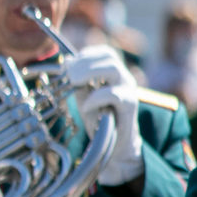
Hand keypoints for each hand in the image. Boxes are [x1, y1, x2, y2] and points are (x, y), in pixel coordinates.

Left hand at [64, 45, 142, 185]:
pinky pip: (114, 94)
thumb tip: (66, 63)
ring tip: (74, 83)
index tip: (68, 66)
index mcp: (114, 74)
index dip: (85, 55)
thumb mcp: (84, 94)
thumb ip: (78, 80)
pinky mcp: (130, 106)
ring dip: (89, 72)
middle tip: (68, 75)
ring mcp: (129, 91)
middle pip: (109, 57)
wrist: (114, 144)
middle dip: (84, 62)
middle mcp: (124, 79)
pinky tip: (86, 106)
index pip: (105, 53)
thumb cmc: (98, 117)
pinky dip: (96, 97)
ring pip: (114, 69)